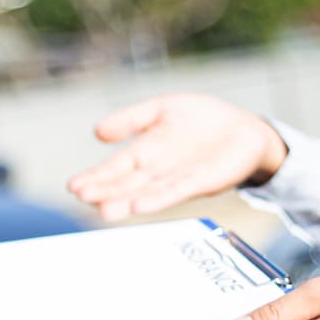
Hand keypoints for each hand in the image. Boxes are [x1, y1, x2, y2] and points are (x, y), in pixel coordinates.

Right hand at [68, 93, 287, 220]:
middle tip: (83, 199)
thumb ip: (132, 119)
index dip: (96, 177)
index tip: (74, 187)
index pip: (116, 166)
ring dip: (127, 202)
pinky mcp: (202, 181)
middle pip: (128, 183)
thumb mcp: (162, 109)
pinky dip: (158, 198)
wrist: (245, 131)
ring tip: (106, 211)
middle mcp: (158, 169)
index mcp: (146, 150)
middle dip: (106, 191)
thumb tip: (97, 132)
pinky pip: (177, 190)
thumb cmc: (201, 121)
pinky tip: (141, 205)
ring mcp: (179, 178)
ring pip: (148, 192)